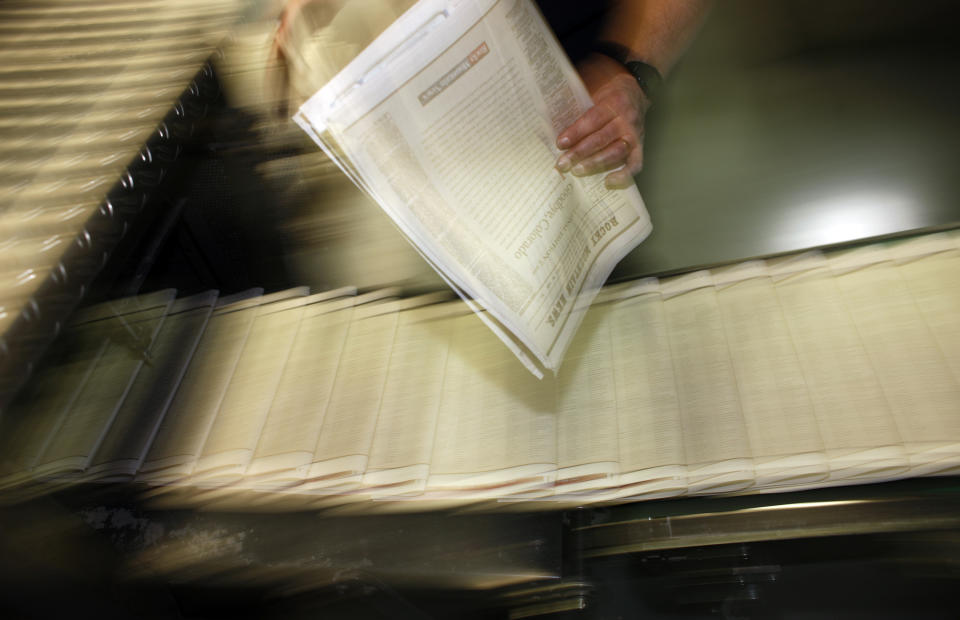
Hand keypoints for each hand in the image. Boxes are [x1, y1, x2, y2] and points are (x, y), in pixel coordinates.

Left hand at [555, 53, 650, 188]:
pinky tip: (607, 182)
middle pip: (602, 138)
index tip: (560, 143)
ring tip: (577, 171)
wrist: (637, 89)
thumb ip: (576, 99)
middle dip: (580, 152)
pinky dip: (623, 175)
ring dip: (596, 164)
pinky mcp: (640, 146)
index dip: (576, 132)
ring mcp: (635, 134)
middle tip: (562, 164)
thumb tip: (549, 115)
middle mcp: (627, 119)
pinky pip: (635, 164)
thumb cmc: (607, 90)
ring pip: (616, 152)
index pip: (593, 119)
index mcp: (614, 101)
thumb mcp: (592, 86)